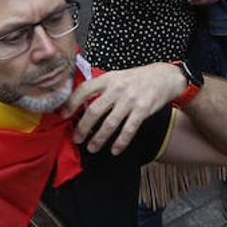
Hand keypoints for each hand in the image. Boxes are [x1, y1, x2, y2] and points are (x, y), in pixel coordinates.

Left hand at [60, 63, 186, 154]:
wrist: (164, 77)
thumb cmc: (135, 79)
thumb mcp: (115, 77)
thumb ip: (100, 88)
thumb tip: (80, 104)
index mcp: (107, 79)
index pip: (84, 90)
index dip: (71, 103)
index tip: (63, 115)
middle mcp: (117, 89)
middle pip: (94, 110)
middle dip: (83, 127)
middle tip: (76, 139)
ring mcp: (130, 100)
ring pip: (110, 123)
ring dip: (99, 138)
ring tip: (92, 147)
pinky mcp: (143, 110)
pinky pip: (129, 130)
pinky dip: (120, 142)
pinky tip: (114, 150)